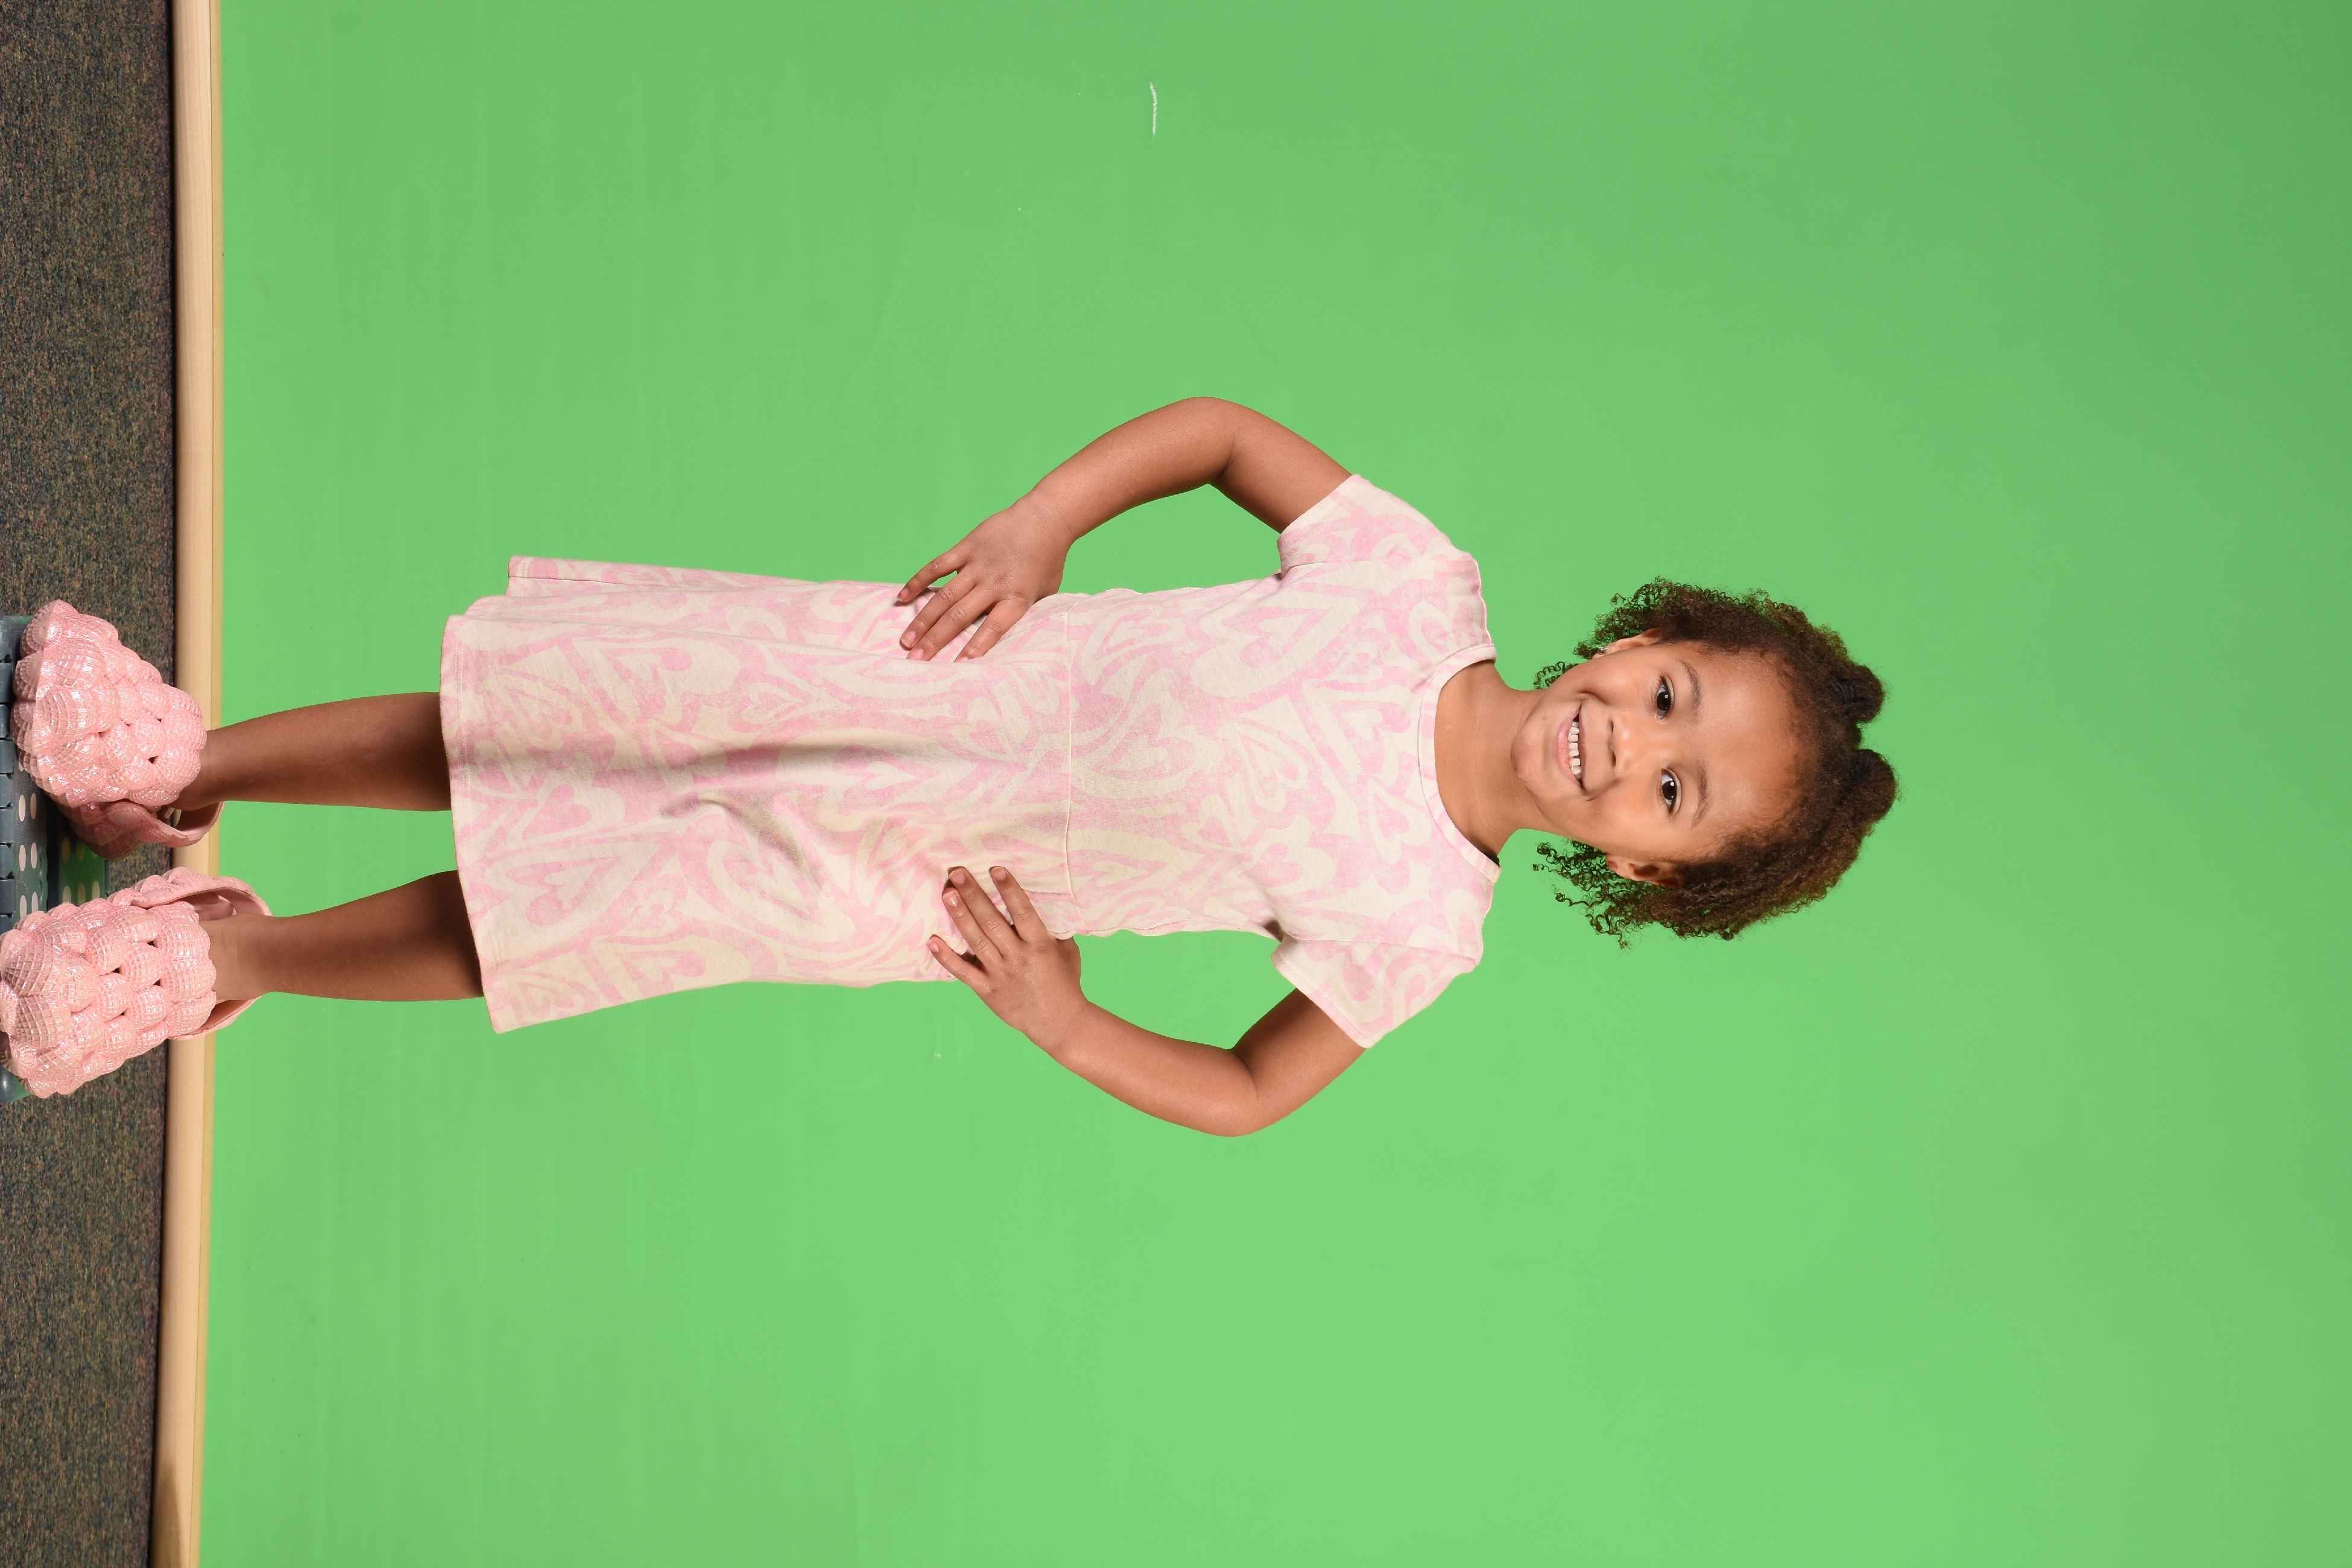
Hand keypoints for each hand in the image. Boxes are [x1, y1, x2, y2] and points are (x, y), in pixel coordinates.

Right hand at [896, 505, 1073, 660]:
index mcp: (1017, 597)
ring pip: (944, 596)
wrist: (1045, 518)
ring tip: (906, 640)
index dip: (976, 647)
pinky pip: (938, 566)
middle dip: (936, 640)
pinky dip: (918, 581)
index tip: (957, 666)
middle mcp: (994, 583)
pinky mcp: (966, 547)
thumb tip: (1009, 640)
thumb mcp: (1045, 593)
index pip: (993, 628)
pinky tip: (902, 598)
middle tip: (916, 660)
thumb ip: (1024, 613)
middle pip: (960, 616)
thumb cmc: (1047, 560)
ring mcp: (977, 564)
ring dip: (923, 620)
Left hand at [929, 866, 1088, 1045]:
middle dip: (974, 895)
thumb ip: (1053, 929)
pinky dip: (946, 958)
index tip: (995, 869)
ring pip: (976, 941)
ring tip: (947, 894)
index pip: (1023, 912)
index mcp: (1040, 945)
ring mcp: (1001, 974)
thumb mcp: (1067, 951)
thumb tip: (1045, 901)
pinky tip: (932, 941)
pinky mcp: (987, 991)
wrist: (1059, 1023)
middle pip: (992, 922)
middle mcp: (1018, 957)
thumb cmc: (1065, 982)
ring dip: (960, 916)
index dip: (1009, 890)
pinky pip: (964, 972)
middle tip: (958, 873)